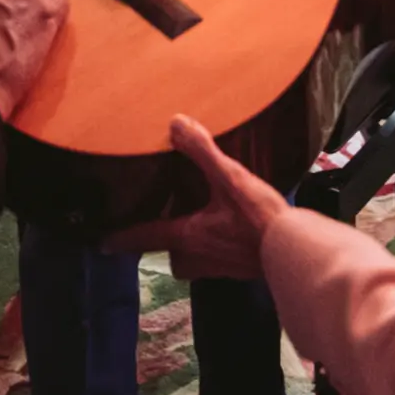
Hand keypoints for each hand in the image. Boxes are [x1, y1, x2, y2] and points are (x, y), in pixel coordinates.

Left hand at [107, 115, 289, 280]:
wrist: (291, 252)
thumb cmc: (257, 217)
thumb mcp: (229, 178)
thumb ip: (202, 151)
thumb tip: (175, 123)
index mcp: (187, 235)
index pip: (147, 236)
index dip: (123, 238)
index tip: (103, 245)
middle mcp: (197, 257)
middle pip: (171, 252)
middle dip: (167, 240)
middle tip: (167, 222)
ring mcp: (217, 268)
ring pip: (192, 260)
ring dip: (191, 246)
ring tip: (200, 222)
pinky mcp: (237, 271)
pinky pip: (214, 261)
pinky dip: (215, 247)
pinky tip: (231, 231)